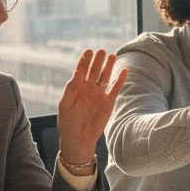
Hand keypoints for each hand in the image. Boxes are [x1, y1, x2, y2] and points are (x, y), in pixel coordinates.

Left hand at [57, 49, 126, 164]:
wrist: (79, 139)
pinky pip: (115, 89)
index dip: (84, 61)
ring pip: (105, 77)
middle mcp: (88, 89)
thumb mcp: (65, 105)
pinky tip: (123, 71)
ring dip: (108, 67)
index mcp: (76, 88)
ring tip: (112, 56)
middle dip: (97, 61)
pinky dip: (120, 80)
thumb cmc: (68, 123)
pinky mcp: (108, 103)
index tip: (88, 51)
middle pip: (94, 71)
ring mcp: (99, 95)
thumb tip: (76, 74)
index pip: (81, 71)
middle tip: (101, 51)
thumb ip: (70, 89)